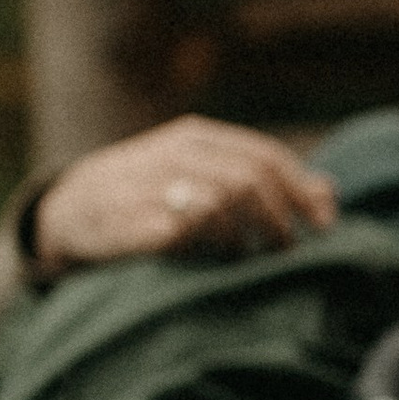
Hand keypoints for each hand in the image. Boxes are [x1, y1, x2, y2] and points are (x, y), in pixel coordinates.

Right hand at [31, 117, 335, 272]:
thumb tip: (329, 193)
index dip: (300, 190)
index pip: (264, 156)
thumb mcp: (201, 173)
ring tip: (246, 255)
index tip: (325, 223)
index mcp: (196, 138)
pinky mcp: (134, 219)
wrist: (69, 208)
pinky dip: (210, 249)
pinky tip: (213, 261)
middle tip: (287, 248)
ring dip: (247, 234)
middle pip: (249, 179)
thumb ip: (261, 178)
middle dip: (279, 217)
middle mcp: (175, 153)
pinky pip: (187, 232)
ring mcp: (152, 184)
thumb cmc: (148, 193)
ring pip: (222, 201)